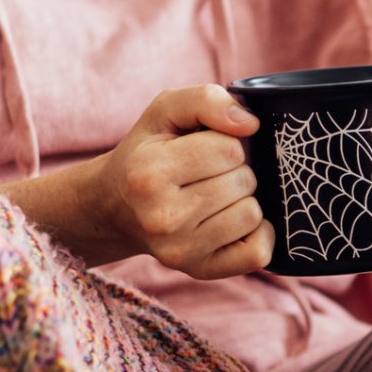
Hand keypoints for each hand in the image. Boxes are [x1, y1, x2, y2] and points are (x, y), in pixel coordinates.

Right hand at [91, 86, 273, 278]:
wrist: (113, 206)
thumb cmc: (147, 152)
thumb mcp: (165, 111)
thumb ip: (206, 101)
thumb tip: (250, 124)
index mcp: (149, 173)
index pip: (230, 149)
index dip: (225, 143)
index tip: (203, 149)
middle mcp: (162, 217)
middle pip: (244, 181)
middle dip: (235, 171)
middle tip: (206, 174)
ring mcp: (180, 250)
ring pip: (253, 214)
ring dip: (243, 200)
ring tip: (214, 196)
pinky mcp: (199, 270)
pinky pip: (258, 253)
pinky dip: (258, 234)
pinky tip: (232, 221)